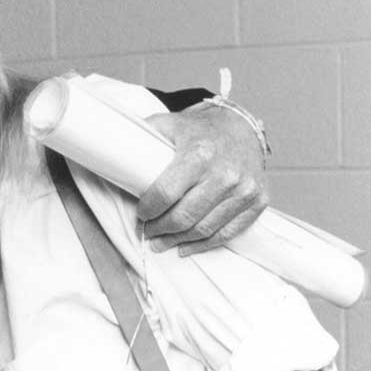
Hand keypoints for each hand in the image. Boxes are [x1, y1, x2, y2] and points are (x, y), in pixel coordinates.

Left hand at [137, 104, 268, 253]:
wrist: (241, 127)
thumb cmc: (200, 130)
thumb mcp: (169, 124)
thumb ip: (142, 137)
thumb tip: (111, 151)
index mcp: (200, 154)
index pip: (166, 193)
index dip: (148, 210)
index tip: (140, 215)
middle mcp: (225, 173)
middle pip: (184, 217)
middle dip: (160, 229)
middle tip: (147, 232)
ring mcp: (245, 189)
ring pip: (205, 229)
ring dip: (178, 240)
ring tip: (162, 242)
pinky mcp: (259, 200)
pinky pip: (229, 232)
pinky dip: (205, 244)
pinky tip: (187, 246)